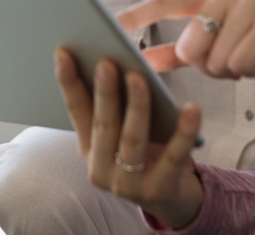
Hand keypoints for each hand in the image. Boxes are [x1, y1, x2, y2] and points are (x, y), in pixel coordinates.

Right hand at [54, 49, 204, 228]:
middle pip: (103, 124)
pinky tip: (191, 108)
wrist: (171, 200)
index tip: (64, 54)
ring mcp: (128, 184)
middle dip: (104, 92)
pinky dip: (183, 132)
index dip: (69, 83)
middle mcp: (102, 169)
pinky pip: (173, 156)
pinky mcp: (159, 190)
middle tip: (106, 62)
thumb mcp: (123, 133)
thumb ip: (116, 106)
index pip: (76, 111)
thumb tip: (117, 62)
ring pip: (132, 139)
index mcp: (88, 149)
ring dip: (136, 106)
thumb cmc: (146, 154)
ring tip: (139, 76)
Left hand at [117, 0, 254, 77]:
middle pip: (189, 49)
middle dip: (208, 67)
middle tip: (233, 59)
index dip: (136, 15)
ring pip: (215, 61)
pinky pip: (240, 64)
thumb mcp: (222, 41)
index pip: (165, 2)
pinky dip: (250, 72)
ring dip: (233, 72)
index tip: (107, 25)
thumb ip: (182, 51)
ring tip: (251, 56)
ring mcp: (249, 2)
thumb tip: (144, 62)